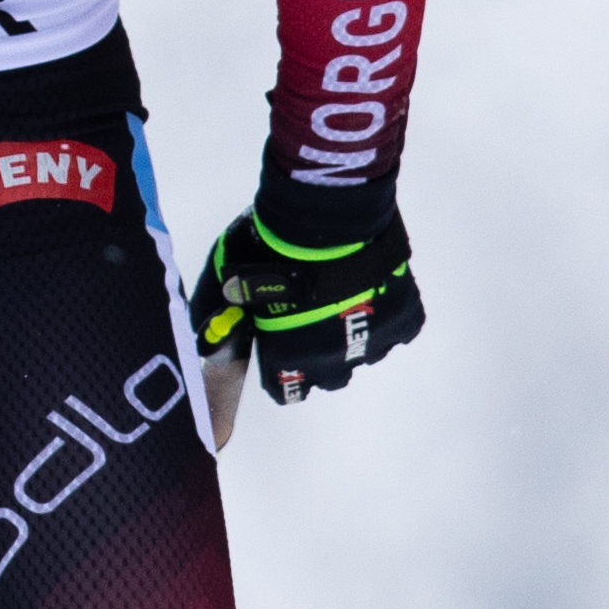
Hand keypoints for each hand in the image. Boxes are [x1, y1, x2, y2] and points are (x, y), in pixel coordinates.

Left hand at [191, 182, 422, 402]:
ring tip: (347, 298)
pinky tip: (376, 290)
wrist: (324, 218)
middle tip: (316, 318)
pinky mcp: (402, 318)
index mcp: (287, 357)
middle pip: (328, 377)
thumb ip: (223, 309)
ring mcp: (371, 342)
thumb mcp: (230, 278)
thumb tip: (206, 334)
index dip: (283, 369)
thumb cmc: (270, 246)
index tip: (285, 348)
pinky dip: (389, 313)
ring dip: (355, 332)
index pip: (286, 390)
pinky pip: (398, 328)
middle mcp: (331, 361)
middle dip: (321, 354)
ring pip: (365, 353)